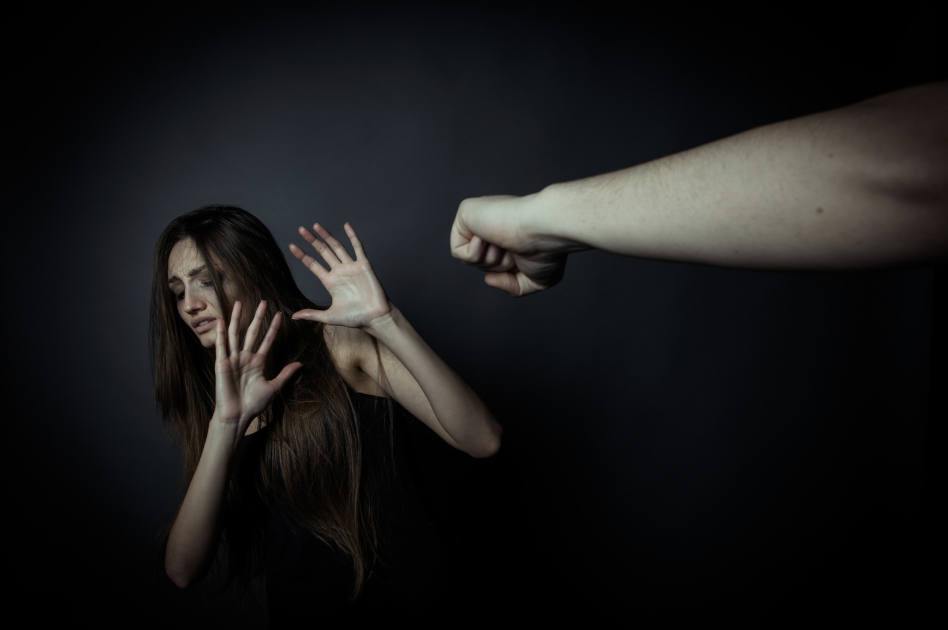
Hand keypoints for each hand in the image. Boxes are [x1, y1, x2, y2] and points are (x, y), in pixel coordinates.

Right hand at [214, 300, 300, 427]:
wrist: (238, 416)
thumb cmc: (254, 404)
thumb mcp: (273, 387)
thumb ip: (285, 374)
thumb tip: (300, 364)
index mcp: (258, 362)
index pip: (267, 340)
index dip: (273, 328)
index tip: (280, 315)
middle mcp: (245, 358)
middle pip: (252, 332)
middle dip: (258, 317)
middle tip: (263, 302)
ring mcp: (233, 360)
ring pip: (235, 334)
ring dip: (237, 319)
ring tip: (239, 303)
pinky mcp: (222, 365)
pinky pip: (221, 346)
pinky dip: (221, 333)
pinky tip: (222, 321)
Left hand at [288, 223, 391, 328]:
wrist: (375, 318)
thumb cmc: (355, 318)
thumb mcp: (329, 317)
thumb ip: (312, 314)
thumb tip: (293, 316)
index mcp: (330, 282)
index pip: (313, 265)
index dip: (302, 255)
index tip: (292, 246)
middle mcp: (339, 272)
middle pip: (323, 252)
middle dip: (312, 240)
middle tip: (301, 229)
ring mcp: (351, 267)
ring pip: (337, 247)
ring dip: (327, 236)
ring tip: (316, 226)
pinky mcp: (364, 265)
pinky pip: (358, 247)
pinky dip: (352, 236)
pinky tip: (346, 226)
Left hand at [450, 195, 568, 296]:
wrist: (545, 230)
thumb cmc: (547, 251)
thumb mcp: (535, 280)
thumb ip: (512, 286)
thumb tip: (488, 279)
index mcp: (509, 233)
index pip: (495, 263)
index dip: (506, 271)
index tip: (523, 260)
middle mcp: (494, 223)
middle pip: (481, 264)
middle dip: (498, 267)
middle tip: (515, 252)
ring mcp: (480, 217)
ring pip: (469, 259)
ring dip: (490, 261)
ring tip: (505, 244)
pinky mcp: (466, 212)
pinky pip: (457, 250)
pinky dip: (474, 254)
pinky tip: (489, 238)